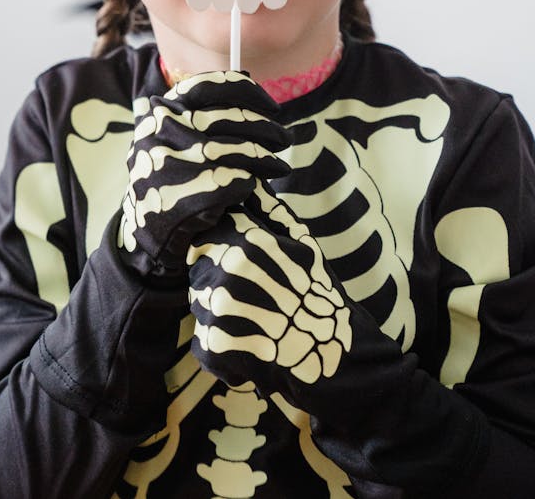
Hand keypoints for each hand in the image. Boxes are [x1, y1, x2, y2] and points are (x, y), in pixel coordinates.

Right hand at [119, 71, 289, 277]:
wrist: (145, 235)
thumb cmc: (172, 177)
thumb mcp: (175, 136)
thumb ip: (202, 109)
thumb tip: (246, 74)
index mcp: (162, 110)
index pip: (211, 86)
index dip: (248, 93)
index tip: (272, 107)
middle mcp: (163, 131)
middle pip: (231, 119)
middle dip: (267, 129)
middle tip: (285, 140)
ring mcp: (173, 162)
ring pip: (238, 152)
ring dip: (267, 160)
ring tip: (281, 167)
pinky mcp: (186, 195)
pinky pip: (236, 183)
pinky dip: (250, 186)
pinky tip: (255, 190)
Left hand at [187, 181, 355, 398]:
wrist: (334, 357)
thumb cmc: (319, 295)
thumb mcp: (301, 242)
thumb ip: (268, 209)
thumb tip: (249, 176)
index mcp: (249, 241)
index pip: (208, 231)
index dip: (219, 245)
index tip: (240, 263)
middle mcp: (230, 269)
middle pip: (200, 266)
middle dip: (217, 279)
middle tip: (255, 299)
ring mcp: (220, 308)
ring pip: (200, 302)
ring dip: (220, 314)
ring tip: (257, 322)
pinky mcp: (215, 345)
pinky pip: (203, 340)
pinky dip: (223, 348)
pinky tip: (252, 348)